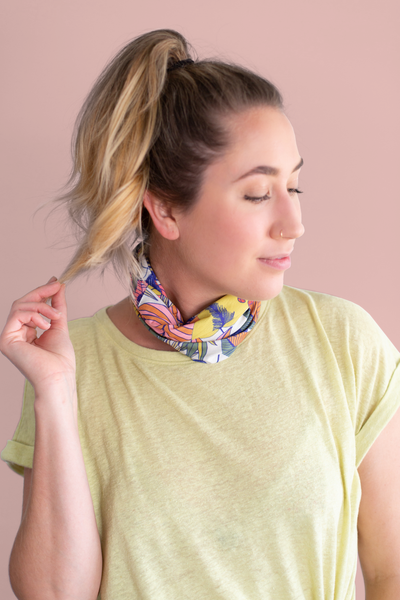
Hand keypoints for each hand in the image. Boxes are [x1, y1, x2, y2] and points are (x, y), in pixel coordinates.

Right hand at [0, 277, 75, 392]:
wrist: (58, 377)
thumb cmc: (60, 358)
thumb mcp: (59, 324)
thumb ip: (57, 304)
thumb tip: (57, 284)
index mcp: (25, 332)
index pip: (28, 306)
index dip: (41, 292)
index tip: (56, 282)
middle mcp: (13, 334)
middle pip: (22, 303)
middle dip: (41, 293)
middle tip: (57, 286)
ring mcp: (8, 337)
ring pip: (20, 306)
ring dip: (42, 306)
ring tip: (56, 317)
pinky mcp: (6, 340)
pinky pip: (17, 314)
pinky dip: (35, 315)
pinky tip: (46, 325)